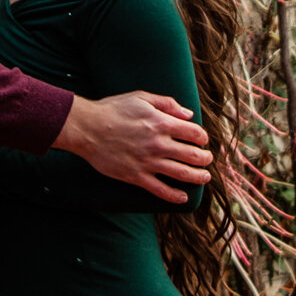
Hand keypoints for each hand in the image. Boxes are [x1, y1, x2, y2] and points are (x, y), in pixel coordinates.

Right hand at [55, 92, 211, 204]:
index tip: (202, 141)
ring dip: (198, 177)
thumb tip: (188, 114)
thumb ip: (167, 104)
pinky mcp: (136, 176)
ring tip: (204, 177)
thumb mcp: (141, 97)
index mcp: (162, 123)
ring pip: (182, 174)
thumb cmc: (112, 110)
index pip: (194, 133)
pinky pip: (160, 190)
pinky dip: (175, 196)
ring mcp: (148, 162)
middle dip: (205, 159)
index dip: (203, 138)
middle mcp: (159, 144)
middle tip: (207, 160)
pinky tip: (183, 198)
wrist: (87, 128)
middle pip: (193, 155)